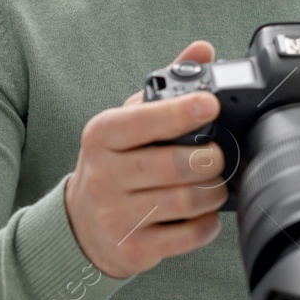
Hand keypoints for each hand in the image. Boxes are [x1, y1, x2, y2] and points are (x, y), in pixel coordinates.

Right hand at [65, 40, 227, 277]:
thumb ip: (167, 84)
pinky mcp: (132, 249)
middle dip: (210, 159)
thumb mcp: (128, 120)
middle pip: (174, 165)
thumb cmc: (115, 162)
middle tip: (218, 156)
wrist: (80, 225)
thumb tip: (203, 50)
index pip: (144, 120)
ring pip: (186, 202)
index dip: (182, 113)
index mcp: (103, 135)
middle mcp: (104, 175)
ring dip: (213, 192)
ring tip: (215, 184)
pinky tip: (204, 214)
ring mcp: (116, 215)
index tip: (210, 105)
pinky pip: (187, 236)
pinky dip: (207, 224)